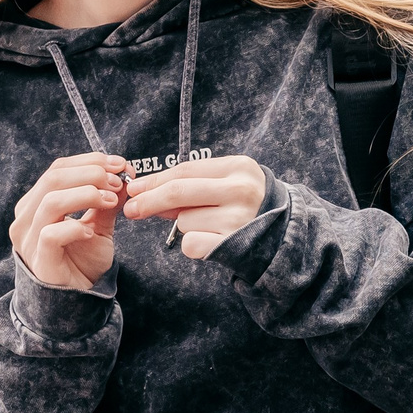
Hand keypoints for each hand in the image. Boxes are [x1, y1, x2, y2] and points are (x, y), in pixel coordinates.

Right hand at [8, 153, 126, 290]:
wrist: (78, 301)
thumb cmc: (82, 262)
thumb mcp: (99, 225)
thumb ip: (106, 201)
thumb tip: (124, 174)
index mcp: (36, 204)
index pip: (57, 169)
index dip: (90, 162)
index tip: (120, 164)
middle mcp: (26, 218)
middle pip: (53, 179)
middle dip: (91, 174)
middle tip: (118, 181)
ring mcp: (29, 240)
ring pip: (51, 201)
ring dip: (86, 194)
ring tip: (111, 200)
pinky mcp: (38, 260)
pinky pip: (51, 234)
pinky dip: (75, 228)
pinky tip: (91, 232)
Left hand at [122, 156, 266, 259]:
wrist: (281, 235)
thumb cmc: (245, 204)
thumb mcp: (225, 183)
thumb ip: (191, 185)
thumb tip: (144, 191)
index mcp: (239, 167)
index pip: (184, 171)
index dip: (154, 180)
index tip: (134, 188)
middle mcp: (241, 190)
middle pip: (178, 192)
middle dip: (149, 201)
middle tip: (131, 209)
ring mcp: (238, 218)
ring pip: (184, 221)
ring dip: (186, 225)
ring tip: (211, 225)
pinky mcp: (232, 245)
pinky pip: (190, 244)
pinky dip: (193, 245)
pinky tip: (212, 240)